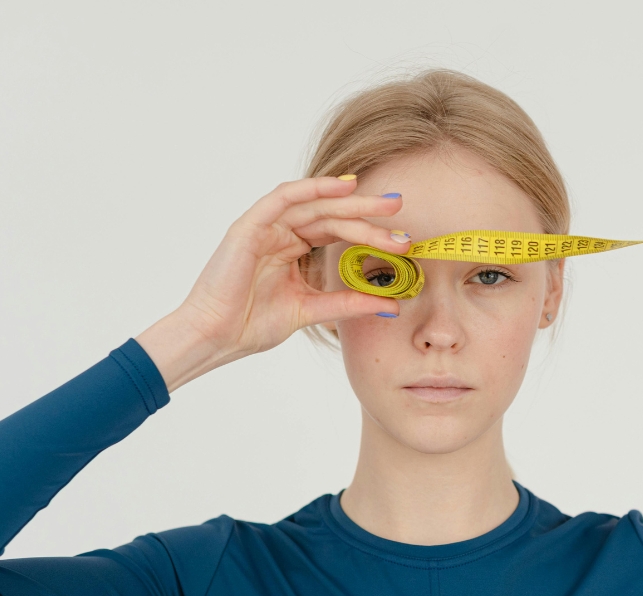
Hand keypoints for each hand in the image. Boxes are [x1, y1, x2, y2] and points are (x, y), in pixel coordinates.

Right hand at [176, 175, 406, 354]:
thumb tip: (391, 304)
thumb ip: (348, 303)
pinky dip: (312, 189)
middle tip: (399, 212)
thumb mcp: (311, 310)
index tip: (402, 239)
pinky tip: (341, 187)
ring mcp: (265, 227)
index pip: (337, 233)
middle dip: (367, 214)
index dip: (369, 232)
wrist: (216, 337)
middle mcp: (281, 233)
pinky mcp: (250, 226)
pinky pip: (283, 198)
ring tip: (383, 206)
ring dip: (350, 203)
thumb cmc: (252, 324)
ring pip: (315, 206)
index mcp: (293, 250)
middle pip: (331, 216)